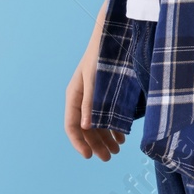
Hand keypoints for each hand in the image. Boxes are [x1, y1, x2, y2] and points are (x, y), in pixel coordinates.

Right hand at [64, 2, 126, 160]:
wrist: (116, 35)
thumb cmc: (103, 56)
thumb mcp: (96, 79)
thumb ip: (91, 102)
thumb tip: (85, 127)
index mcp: (74, 95)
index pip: (71, 125)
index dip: (79, 142)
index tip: (89, 156)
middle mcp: (82, 98)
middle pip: (86, 128)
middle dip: (96, 144)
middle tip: (108, 158)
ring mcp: (94, 96)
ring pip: (97, 123)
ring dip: (105, 138)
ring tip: (116, 150)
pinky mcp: (106, 94)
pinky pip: (106, 115)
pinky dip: (113, 127)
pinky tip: (122, 137)